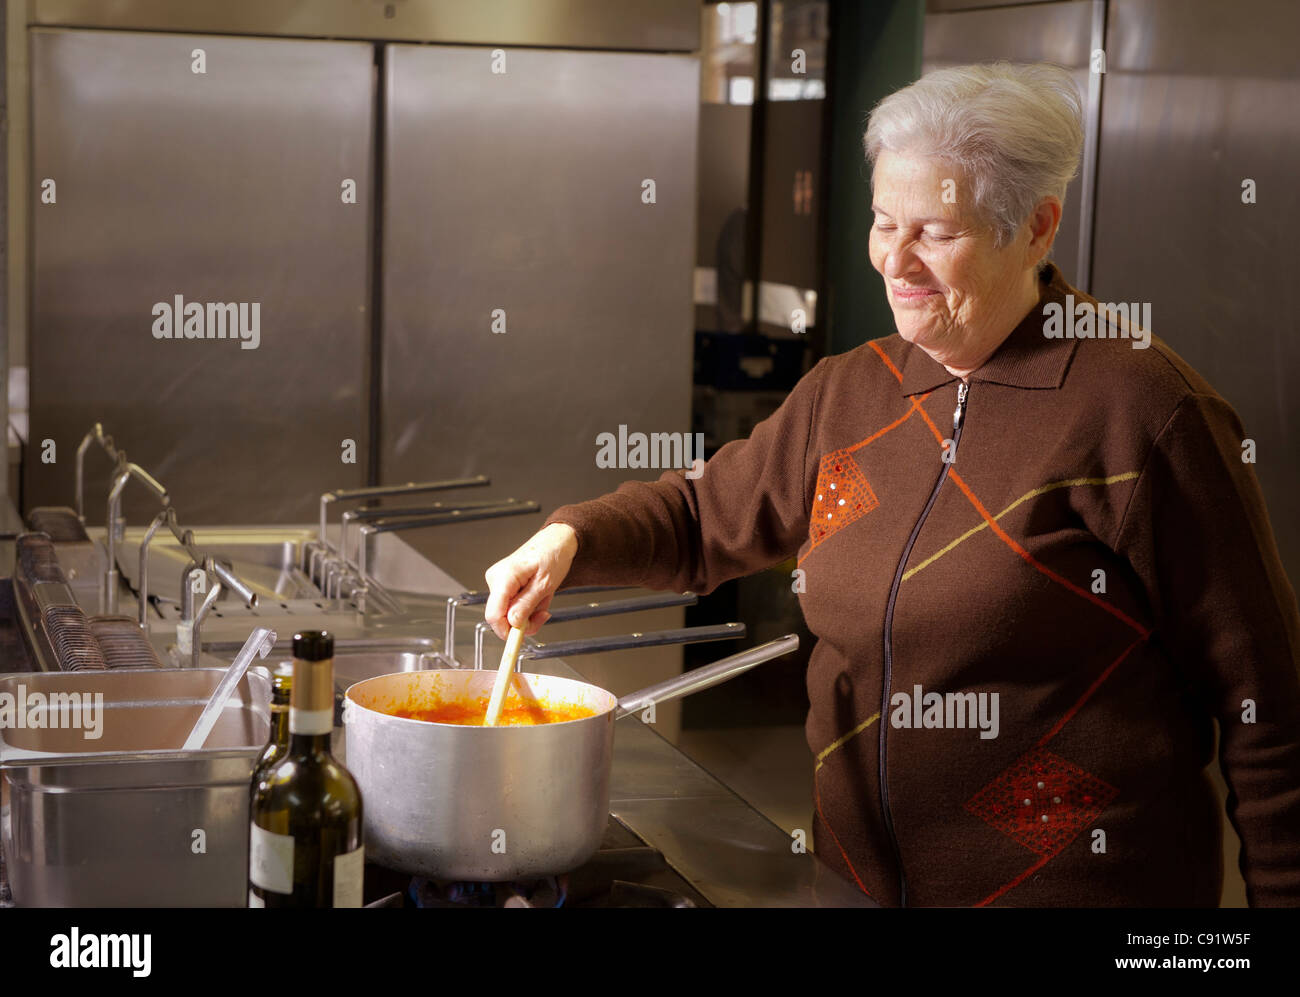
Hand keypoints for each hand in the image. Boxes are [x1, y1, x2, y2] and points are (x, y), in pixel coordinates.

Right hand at [484, 523, 577, 639]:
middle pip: (502, 617)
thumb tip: (513, 622)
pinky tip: (538, 596)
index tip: (520, 640)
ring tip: (543, 599)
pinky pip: (513, 607)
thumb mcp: (544, 584)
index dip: (506, 631)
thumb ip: (527, 604)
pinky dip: (528, 607)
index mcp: (504, 577)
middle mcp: (496, 580)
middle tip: (544, 613)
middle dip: (525, 621)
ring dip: (529, 613)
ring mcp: (498, 583)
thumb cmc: (552, 556)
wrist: (555, 543)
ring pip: (509, 614)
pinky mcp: (503, 587)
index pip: (493, 614)